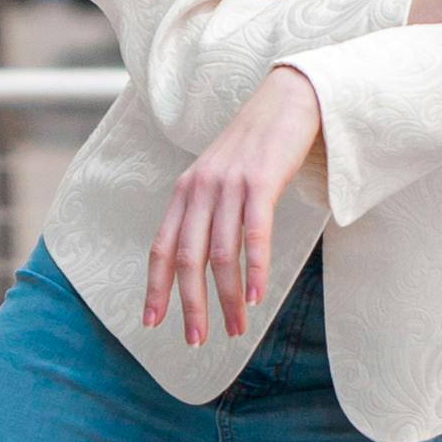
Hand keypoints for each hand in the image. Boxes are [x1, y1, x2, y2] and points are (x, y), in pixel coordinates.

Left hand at [146, 63, 325, 348]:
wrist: (288, 101)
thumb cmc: (257, 147)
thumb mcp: (220, 178)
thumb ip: (207, 212)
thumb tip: (202, 261)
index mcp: (185, 191)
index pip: (161, 248)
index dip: (155, 288)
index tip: (153, 323)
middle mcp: (199, 188)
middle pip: (187, 259)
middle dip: (191, 305)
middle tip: (197, 341)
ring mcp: (229, 184)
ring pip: (221, 254)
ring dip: (228, 298)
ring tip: (236, 329)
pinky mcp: (260, 181)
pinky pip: (254, 234)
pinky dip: (254, 270)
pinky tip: (256, 297)